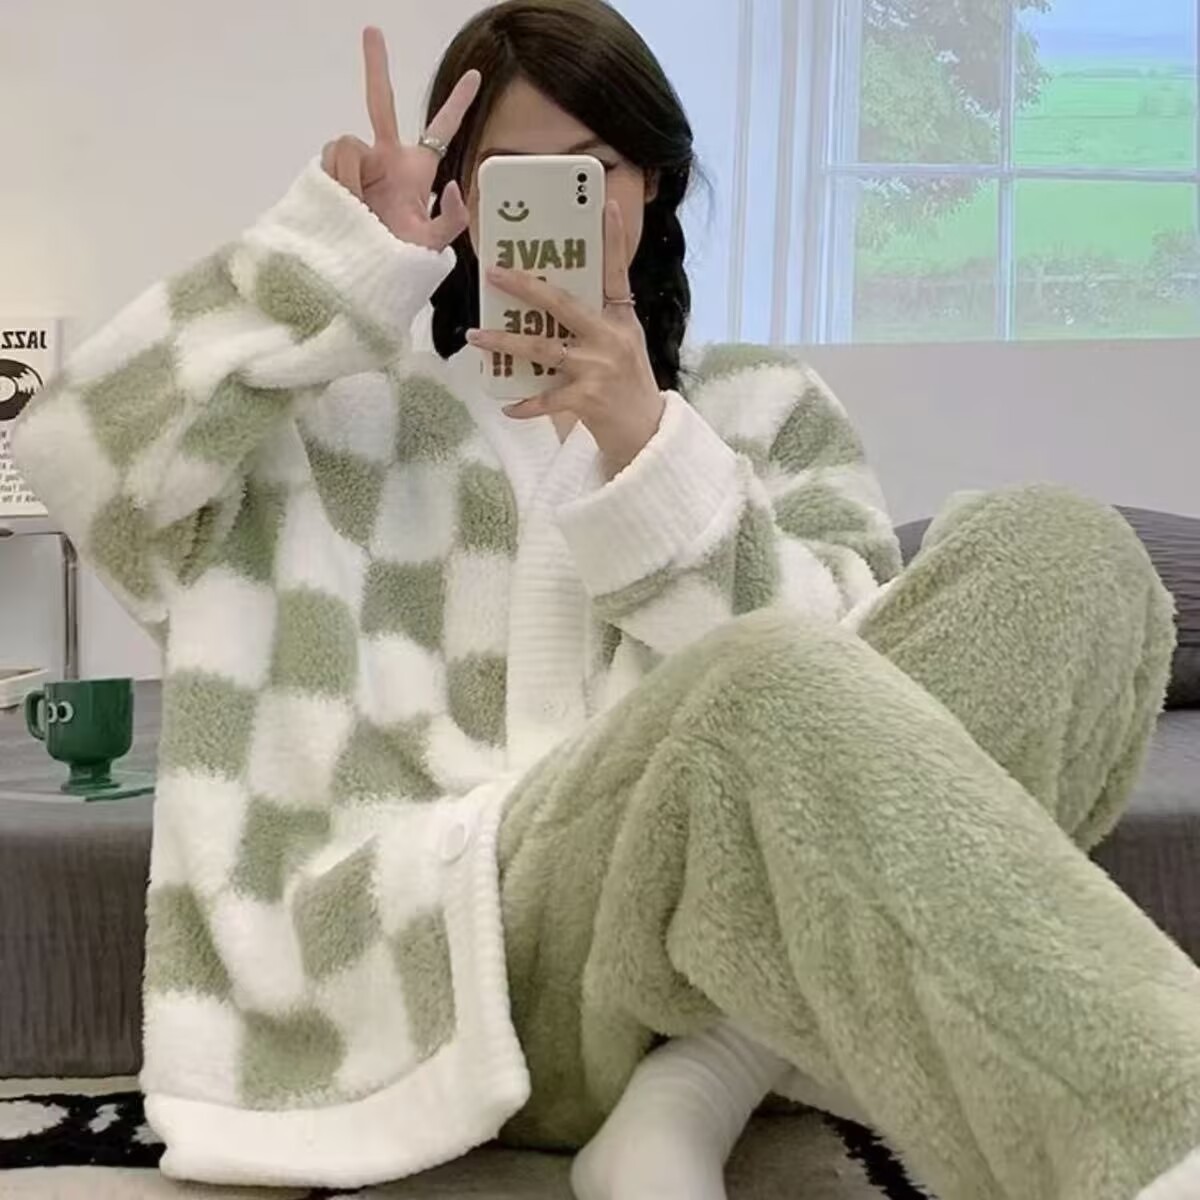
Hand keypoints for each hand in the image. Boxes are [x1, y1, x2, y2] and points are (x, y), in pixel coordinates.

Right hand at [320, 27, 479, 250]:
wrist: (362, 271)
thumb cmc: (398, 259)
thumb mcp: (433, 245)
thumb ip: (452, 219)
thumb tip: (451, 184)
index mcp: (415, 169)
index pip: (442, 131)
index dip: (458, 104)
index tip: (475, 77)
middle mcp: (385, 157)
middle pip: (381, 102)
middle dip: (376, 65)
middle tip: (372, 29)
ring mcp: (358, 161)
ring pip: (348, 143)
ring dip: (353, 174)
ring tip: (359, 207)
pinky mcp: (332, 170)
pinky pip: (332, 157)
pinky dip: (337, 179)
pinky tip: (343, 201)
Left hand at [467, 201, 665, 475]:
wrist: (646, 432)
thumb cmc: (628, 385)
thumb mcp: (622, 344)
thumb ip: (595, 322)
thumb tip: (550, 301)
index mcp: (621, 319)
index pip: (616, 272)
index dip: (612, 239)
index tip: (606, 205)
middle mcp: (610, 338)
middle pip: (562, 304)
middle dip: (524, 286)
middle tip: (493, 272)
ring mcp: (598, 368)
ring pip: (542, 348)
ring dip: (504, 342)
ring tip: (475, 335)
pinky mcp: (587, 399)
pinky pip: (546, 399)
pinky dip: (526, 404)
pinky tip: (506, 405)